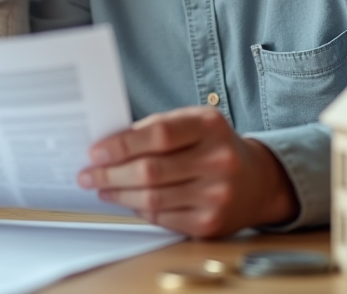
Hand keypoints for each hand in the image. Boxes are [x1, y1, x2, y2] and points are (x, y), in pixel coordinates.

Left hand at [79, 106, 298, 237]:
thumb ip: (157, 128)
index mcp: (210, 126)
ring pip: (153, 198)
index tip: (95, 152)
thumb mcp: (193, 123)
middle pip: (151, 171)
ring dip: (119, 194)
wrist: (258, 181)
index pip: (159, 135)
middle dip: (111, 174)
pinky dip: (138, 209)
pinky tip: (126, 201)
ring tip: (101, 187)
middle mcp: (218, 161)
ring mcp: (217, 195)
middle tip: (88, 174)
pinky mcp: (211, 224)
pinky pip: (163, 218)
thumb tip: (108, 145)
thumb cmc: (214, 146)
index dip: (122, 145)